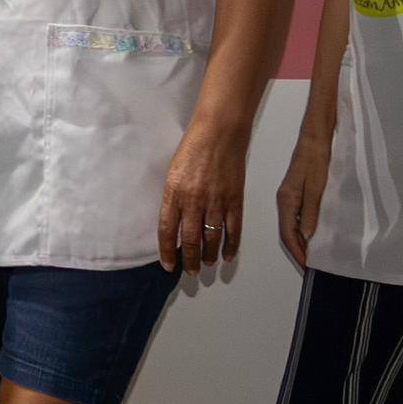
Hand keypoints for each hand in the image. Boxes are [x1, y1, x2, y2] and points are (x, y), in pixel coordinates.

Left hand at [160, 121, 251, 274]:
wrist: (219, 132)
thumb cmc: (192, 146)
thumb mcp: (173, 172)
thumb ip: (174, 197)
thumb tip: (176, 220)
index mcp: (174, 193)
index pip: (167, 230)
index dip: (167, 251)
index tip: (168, 266)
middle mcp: (194, 202)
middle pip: (190, 240)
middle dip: (189, 260)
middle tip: (189, 272)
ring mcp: (216, 202)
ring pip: (211, 239)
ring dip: (208, 256)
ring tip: (206, 265)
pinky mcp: (235, 200)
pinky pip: (233, 230)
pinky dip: (231, 245)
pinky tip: (227, 255)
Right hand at [275, 123, 330, 267]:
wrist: (315, 137)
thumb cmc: (317, 160)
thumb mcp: (317, 187)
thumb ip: (310, 212)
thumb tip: (306, 237)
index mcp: (287, 201)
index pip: (288, 233)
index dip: (298, 251)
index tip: (308, 266)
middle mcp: (284, 201)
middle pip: (287, 232)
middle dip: (297, 250)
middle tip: (311, 265)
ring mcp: (289, 197)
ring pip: (291, 226)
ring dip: (300, 241)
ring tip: (312, 254)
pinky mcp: (295, 192)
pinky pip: (295, 217)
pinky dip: (302, 230)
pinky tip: (312, 235)